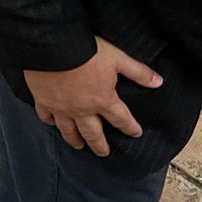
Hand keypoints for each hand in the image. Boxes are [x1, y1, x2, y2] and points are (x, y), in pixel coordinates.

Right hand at [24, 37, 161, 157]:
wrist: (54, 48)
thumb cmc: (88, 52)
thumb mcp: (119, 59)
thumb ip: (139, 73)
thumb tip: (159, 82)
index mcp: (103, 100)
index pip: (121, 119)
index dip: (130, 127)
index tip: (135, 133)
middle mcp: (83, 110)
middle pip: (93, 133)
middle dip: (100, 145)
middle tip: (103, 153)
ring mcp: (61, 109)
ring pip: (69, 130)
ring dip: (75, 140)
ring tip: (79, 146)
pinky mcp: (43, 102)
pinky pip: (47, 118)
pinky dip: (51, 123)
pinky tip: (53, 125)